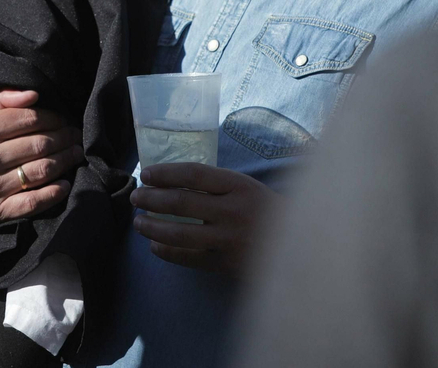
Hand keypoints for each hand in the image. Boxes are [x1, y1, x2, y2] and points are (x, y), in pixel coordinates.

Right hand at [0, 89, 85, 226]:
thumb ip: (2, 99)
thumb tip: (34, 95)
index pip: (29, 120)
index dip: (53, 118)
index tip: (63, 120)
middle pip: (39, 145)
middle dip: (64, 138)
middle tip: (75, 136)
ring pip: (40, 171)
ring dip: (65, 161)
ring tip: (75, 154)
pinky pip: (32, 202)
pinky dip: (53, 194)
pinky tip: (64, 184)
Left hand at [130, 163, 279, 277]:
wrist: (301, 246)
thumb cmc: (267, 212)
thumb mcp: (247, 188)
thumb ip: (217, 185)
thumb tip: (172, 182)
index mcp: (239, 185)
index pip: (193, 175)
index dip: (165, 173)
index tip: (147, 174)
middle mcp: (233, 211)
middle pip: (181, 202)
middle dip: (152, 199)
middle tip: (136, 197)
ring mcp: (229, 240)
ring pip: (180, 233)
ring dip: (153, 227)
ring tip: (138, 223)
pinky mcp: (226, 264)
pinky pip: (189, 258)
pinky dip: (167, 252)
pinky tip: (155, 246)